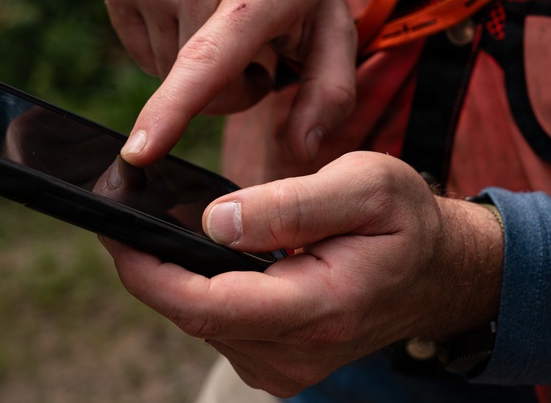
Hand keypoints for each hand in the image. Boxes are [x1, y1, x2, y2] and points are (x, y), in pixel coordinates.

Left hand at [98, 152, 503, 396]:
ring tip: (166, 227)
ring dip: (177, 277)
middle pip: (194, 316)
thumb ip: (290, 205)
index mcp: (320, 307)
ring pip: (202, 323)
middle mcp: (297, 353)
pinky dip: (202, 290)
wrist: (437, 271)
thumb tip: (214, 221)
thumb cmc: (404, 220)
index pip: (207, 305)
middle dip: (153, 266)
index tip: (113, 230)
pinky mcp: (278, 362)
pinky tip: (208, 256)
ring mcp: (287, 366)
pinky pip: (221, 327)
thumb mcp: (365, 186)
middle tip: (127, 213)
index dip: (149, 271)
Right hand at [103, 0, 356, 165]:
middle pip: (197, 88)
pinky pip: (142, 51)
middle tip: (254, 47)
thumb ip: (331, 91)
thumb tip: (304, 148)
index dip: (174, 108)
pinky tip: (191, 12)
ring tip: (223, 22)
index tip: (140, 149)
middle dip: (229, 88)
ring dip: (197, 68)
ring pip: (166, 74)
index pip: (209, 59)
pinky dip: (168, 47)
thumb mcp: (332, 21)